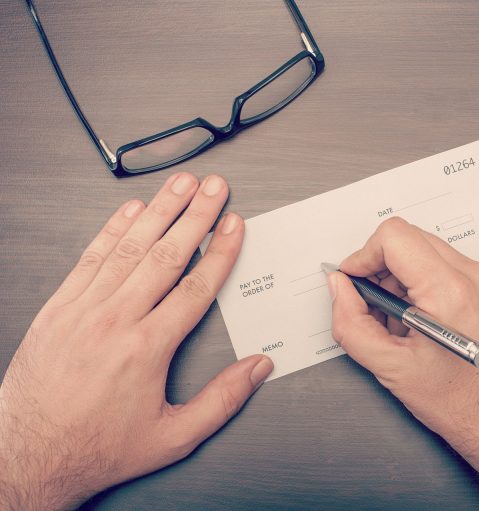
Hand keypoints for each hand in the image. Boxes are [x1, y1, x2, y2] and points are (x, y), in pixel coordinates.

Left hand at [0, 173, 272, 509]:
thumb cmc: (96, 447)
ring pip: (129, 248)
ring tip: (179, 184)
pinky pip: (90, 258)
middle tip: (213, 187)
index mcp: (146, 349)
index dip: (219, 251)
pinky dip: (113, 230)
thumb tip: (257, 369)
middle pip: (165, 255)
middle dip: (195, 215)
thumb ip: (223, 400)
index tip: (233, 225)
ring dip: (158, 211)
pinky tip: (130, 211)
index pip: (194, 286)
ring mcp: (82, 310)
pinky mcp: (58, 309)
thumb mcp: (173, 436)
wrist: (30, 456)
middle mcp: (114, 321)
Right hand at [327, 217, 478, 509]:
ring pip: (422, 248)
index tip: (352, 278)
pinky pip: (439, 265)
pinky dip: (416, 283)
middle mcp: (472, 276)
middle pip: (407, 237)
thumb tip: (340, 289)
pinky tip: (414, 319)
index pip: (394, 236)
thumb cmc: (463, 403)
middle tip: (369, 302)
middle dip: (378, 266)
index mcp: (449, 291)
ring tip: (395, 318)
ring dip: (397, 276)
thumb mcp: (391, 368)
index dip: (363, 256)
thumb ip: (352, 323)